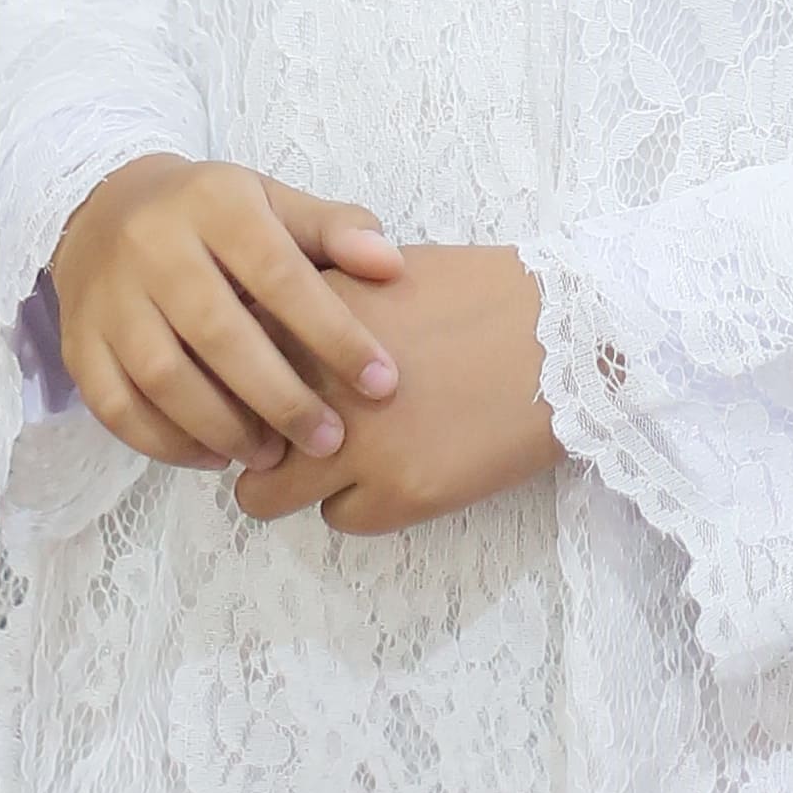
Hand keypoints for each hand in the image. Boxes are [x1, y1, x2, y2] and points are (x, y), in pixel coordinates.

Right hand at [49, 156, 404, 471]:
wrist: (105, 208)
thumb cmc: (213, 216)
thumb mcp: (273, 203)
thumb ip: (335, 230)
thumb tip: (391, 265)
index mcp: (215, 204)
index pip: (281, 275)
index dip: (334, 334)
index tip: (382, 382)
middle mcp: (154, 246)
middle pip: (220, 334)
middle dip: (282, 397)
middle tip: (329, 439)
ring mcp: (109, 297)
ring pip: (164, 378)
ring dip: (224, 428)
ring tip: (273, 455)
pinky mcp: (78, 342)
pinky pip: (117, 407)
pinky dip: (167, 443)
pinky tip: (214, 456)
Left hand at [232, 244, 556, 537]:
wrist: (569, 338)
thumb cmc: (483, 294)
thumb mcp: (380, 273)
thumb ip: (315, 304)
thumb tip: (261, 338)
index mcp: (310, 317)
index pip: (223, 363)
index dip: (231, 379)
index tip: (251, 387)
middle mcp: (317, 383)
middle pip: (233, 432)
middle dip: (254, 437)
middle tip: (284, 436)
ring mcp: (355, 445)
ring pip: (264, 495)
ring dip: (293, 480)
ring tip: (333, 464)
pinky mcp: (398, 495)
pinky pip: (339, 520)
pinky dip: (360, 502)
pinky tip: (399, 469)